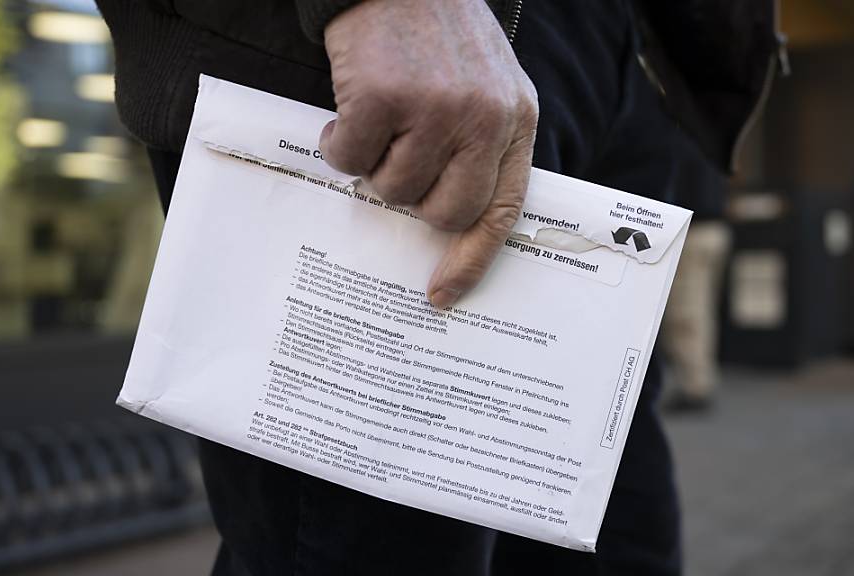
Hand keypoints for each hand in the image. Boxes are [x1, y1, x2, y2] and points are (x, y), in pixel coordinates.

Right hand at [321, 0, 538, 308]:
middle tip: (397, 162)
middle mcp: (484, 119)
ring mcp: (435, 110)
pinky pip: (349, 160)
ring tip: (378, 120)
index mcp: (515, 121)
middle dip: (412, 199)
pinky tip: (348, 110)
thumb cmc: (438, 37)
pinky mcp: (383, 99)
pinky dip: (338, 143)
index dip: (472, 259)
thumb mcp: (487, 87)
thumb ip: (482, 147)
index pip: (502, 210)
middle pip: (444, 212)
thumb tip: (445, 219)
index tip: (442, 293)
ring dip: (374, 164)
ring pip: (392, 190)